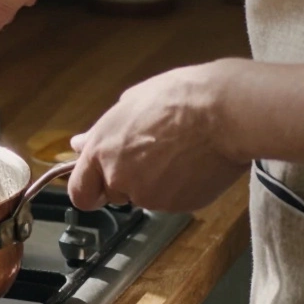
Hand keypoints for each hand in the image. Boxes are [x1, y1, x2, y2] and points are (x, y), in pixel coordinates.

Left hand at [67, 60, 248, 212]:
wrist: (224, 113)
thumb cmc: (178, 98)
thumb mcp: (130, 103)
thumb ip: (101, 132)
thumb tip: (79, 144)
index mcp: (102, 151)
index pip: (80, 192)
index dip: (90, 190)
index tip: (99, 185)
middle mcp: (120, 179)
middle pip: (115, 194)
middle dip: (128, 181)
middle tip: (153, 155)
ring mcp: (149, 196)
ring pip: (146, 197)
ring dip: (157, 183)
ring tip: (180, 152)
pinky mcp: (178, 206)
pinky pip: (173, 200)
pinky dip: (180, 187)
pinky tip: (194, 163)